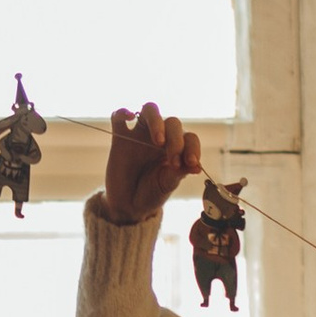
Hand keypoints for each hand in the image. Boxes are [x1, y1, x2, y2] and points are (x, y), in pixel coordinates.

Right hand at [101, 103, 203, 225]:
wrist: (128, 205)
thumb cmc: (152, 193)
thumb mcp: (167, 185)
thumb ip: (178, 173)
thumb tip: (196, 167)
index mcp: (177, 147)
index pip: (189, 137)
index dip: (193, 148)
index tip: (191, 164)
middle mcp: (160, 137)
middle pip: (172, 123)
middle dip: (176, 140)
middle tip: (174, 160)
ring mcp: (140, 135)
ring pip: (150, 111)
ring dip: (156, 121)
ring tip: (159, 140)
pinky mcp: (120, 138)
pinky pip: (119, 117)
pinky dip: (123, 112)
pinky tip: (129, 116)